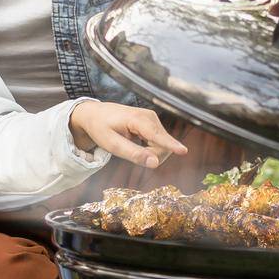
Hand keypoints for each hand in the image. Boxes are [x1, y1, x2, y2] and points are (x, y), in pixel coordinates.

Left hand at [68, 103, 188, 168]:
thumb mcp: (112, 144)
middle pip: (162, 145)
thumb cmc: (100, 128)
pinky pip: (160, 142)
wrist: (95, 114)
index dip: (170, 145)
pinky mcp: (154, 123)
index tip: (184, 151)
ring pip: (163, 145)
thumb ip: (133, 154)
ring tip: (132, 147)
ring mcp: (153, 119)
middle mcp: (149, 116)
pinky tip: (138, 143)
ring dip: (151, 152)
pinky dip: (151, 148)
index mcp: (137, 119)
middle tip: (131, 154)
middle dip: (152, 156)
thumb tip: (155, 163)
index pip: (157, 135)